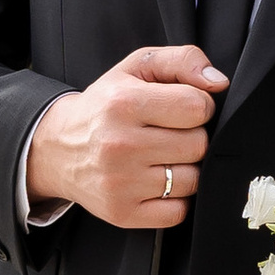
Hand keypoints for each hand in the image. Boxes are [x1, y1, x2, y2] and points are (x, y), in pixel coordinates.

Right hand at [25, 45, 225, 231]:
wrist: (56, 148)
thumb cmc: (105, 105)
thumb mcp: (136, 68)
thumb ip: (182, 60)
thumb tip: (218, 83)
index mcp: (123, 103)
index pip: (197, 107)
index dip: (198, 106)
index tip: (180, 108)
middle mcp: (119, 144)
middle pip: (198, 145)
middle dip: (191, 137)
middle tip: (167, 134)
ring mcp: (120, 183)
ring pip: (192, 180)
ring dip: (184, 168)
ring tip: (160, 157)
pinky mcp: (122, 213)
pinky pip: (178, 212)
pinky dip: (174, 199)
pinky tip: (155, 182)